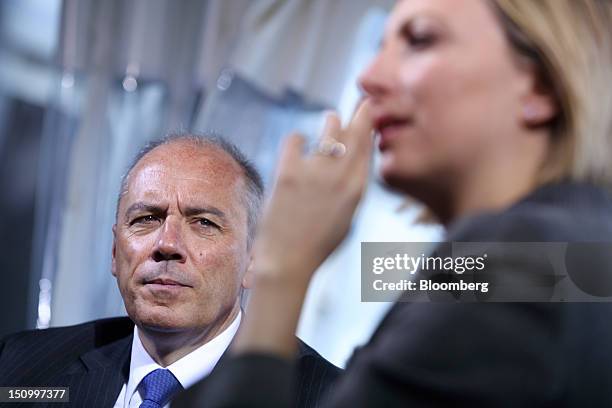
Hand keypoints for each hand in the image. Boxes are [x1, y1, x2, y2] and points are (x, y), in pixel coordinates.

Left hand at [252, 100, 374, 282]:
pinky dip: (298, 139)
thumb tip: (353, 164)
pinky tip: (298, 144)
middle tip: (362, 102)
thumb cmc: (317, 244)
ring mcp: (314, 172)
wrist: (288, 260)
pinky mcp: (288, 171)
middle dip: (360, 114)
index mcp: (356, 189)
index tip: (371, 112)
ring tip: (331, 118)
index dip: (370, 126)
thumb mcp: (347, 217)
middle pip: (355, 133)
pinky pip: (295, 139)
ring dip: (332, 121)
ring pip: (329, 130)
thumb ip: (352, 188)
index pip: (368, 147)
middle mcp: (339, 176)